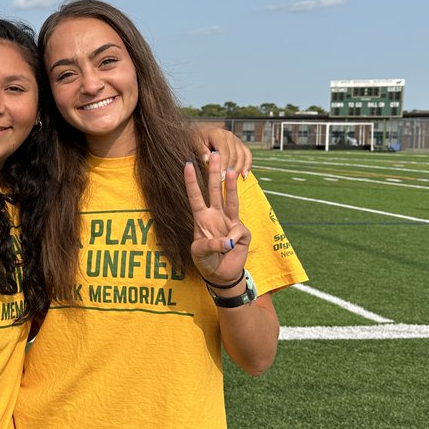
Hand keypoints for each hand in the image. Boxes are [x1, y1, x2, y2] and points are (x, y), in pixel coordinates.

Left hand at [184, 151, 249, 284]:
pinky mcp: (242, 232)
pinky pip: (237, 232)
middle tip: (215, 153)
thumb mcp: (199, 252)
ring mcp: (230, 222)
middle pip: (214, 190)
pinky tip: (229, 249)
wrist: (220, 274)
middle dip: (214, 172)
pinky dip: (231, 241)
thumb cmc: (206, 260)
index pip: (195, 196)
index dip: (190, 181)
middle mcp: (216, 215)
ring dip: (230, 186)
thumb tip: (228, 241)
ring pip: (230, 200)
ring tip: (231, 171)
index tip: (186, 164)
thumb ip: (210, 245)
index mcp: (201, 217)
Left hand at [200, 129, 251, 177]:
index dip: (223, 164)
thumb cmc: (196, 139)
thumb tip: (207, 159)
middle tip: (226, 181)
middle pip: (234, 154)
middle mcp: (229, 135)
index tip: (221, 177)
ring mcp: (236, 139)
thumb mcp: (195, 143)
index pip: (224, 151)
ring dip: (239, 168)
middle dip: (230, 169)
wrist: (201, 133)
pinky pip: (247, 154)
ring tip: (233, 180)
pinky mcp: (240, 144)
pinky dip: (247, 164)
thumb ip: (201, 150)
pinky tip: (244, 175)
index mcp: (218, 134)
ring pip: (242, 155)